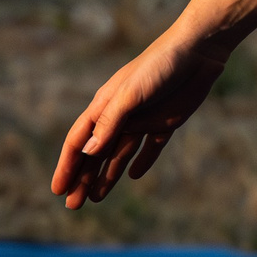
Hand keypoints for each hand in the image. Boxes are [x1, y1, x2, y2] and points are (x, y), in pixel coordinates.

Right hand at [50, 30, 231, 207]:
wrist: (199, 50)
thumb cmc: (160, 66)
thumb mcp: (130, 94)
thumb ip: (110, 123)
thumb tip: (87, 152)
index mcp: (106, 105)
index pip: (79, 141)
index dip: (67, 166)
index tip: (58, 190)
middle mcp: (121, 115)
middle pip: (96, 153)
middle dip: (83, 178)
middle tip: (73, 206)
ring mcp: (143, 119)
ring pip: (119, 154)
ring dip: (106, 176)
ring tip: (95, 199)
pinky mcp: (166, 122)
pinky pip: (150, 148)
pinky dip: (142, 161)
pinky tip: (133, 175)